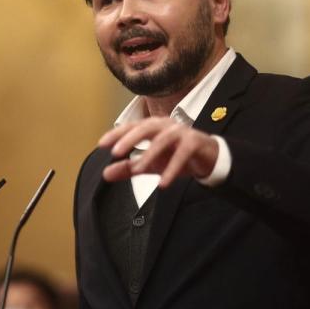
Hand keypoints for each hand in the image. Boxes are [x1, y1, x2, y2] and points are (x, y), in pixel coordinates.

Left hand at [99, 117, 218, 187]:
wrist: (208, 159)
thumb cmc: (177, 156)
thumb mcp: (151, 164)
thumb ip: (129, 168)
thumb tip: (105, 174)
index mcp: (154, 127)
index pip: (132, 127)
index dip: (117, 134)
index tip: (101, 144)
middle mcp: (166, 125)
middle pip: (146, 127)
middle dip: (130, 138)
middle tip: (115, 152)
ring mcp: (182, 132)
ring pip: (163, 140)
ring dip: (149, 155)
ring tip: (138, 170)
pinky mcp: (195, 143)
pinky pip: (182, 154)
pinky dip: (172, 168)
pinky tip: (163, 183)